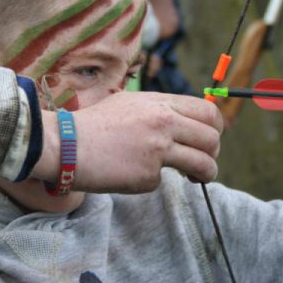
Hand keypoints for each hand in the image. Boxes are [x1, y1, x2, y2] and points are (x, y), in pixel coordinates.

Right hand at [33, 92, 221, 192]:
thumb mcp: (129, 104)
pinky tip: (132, 173)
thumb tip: (185, 121)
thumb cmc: (94, 124)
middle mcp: (164, 122)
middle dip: (213, 152)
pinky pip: (164, 180)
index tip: (209, 138)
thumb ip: (158, 110)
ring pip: (204, 163)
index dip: (215, 127)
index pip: (207, 111)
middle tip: (203, 161)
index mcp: (159, 103)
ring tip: (196, 178)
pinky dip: (153, 180)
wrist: (67, 145)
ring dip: (206, 174)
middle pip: (212, 138)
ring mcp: (158, 149)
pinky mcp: (149, 174)